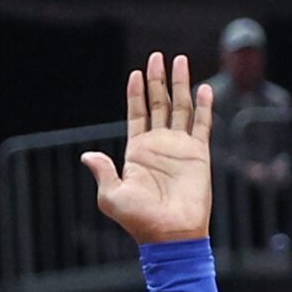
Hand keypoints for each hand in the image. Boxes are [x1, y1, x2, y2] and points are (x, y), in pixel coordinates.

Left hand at [81, 53, 210, 245]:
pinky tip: (202, 87)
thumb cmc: (140, 220)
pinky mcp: (198, 154)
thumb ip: (103, 171)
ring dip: (179, 84)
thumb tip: (88, 155)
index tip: (136, 73)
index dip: (136, 93)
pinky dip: (203, 106)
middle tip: (157, 57)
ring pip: (180, 108)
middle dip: (158, 80)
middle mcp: (159, 145)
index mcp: (137, 151)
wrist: (171, 235)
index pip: (137, 114)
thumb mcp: (112, 196)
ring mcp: (180, 148)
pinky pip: (202, 124)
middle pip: (158, 104)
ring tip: (180, 61)